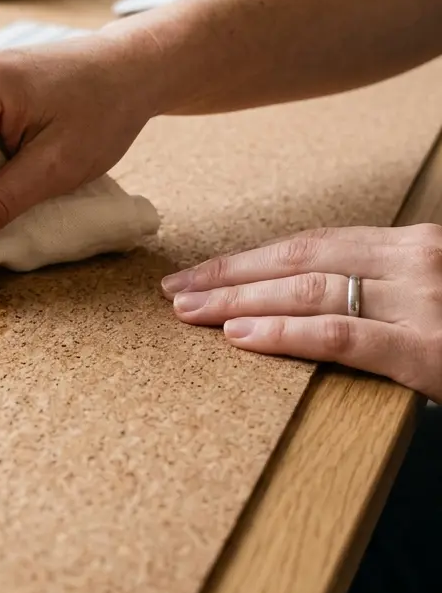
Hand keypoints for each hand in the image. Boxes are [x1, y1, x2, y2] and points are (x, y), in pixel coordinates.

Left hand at [162, 224, 441, 399]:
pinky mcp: (430, 348)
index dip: (253, 257)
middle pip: (299, 258)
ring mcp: (425, 300)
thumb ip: (390, 291)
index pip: (314, 244)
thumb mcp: (438, 293)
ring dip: (238, 299)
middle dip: (229, 274)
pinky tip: (240, 334)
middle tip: (176, 289)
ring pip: (308, 289)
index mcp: (414, 245)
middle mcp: (416, 259)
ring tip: (190, 311)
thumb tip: (325, 304)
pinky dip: (283, 331)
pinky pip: (340, 335)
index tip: (205, 270)